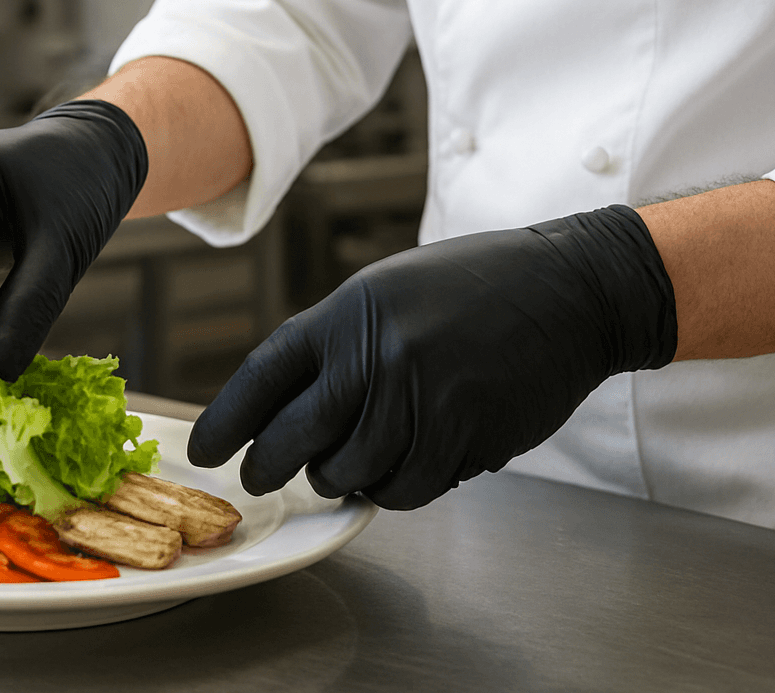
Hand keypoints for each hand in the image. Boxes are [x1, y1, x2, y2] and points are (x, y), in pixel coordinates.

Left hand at [187, 206, 676, 509]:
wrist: (570, 291)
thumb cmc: (476, 286)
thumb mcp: (388, 290)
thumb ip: (338, 342)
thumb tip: (285, 404)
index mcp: (349, 312)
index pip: (264, 374)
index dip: (227, 418)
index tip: (204, 449)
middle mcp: (376, 356)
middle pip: (293, 436)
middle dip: (268, 466)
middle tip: (262, 477)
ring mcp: (420, 400)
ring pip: (347, 472)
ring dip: (339, 476)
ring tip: (348, 461)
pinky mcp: (462, 438)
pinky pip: (402, 488)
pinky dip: (391, 488)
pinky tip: (398, 466)